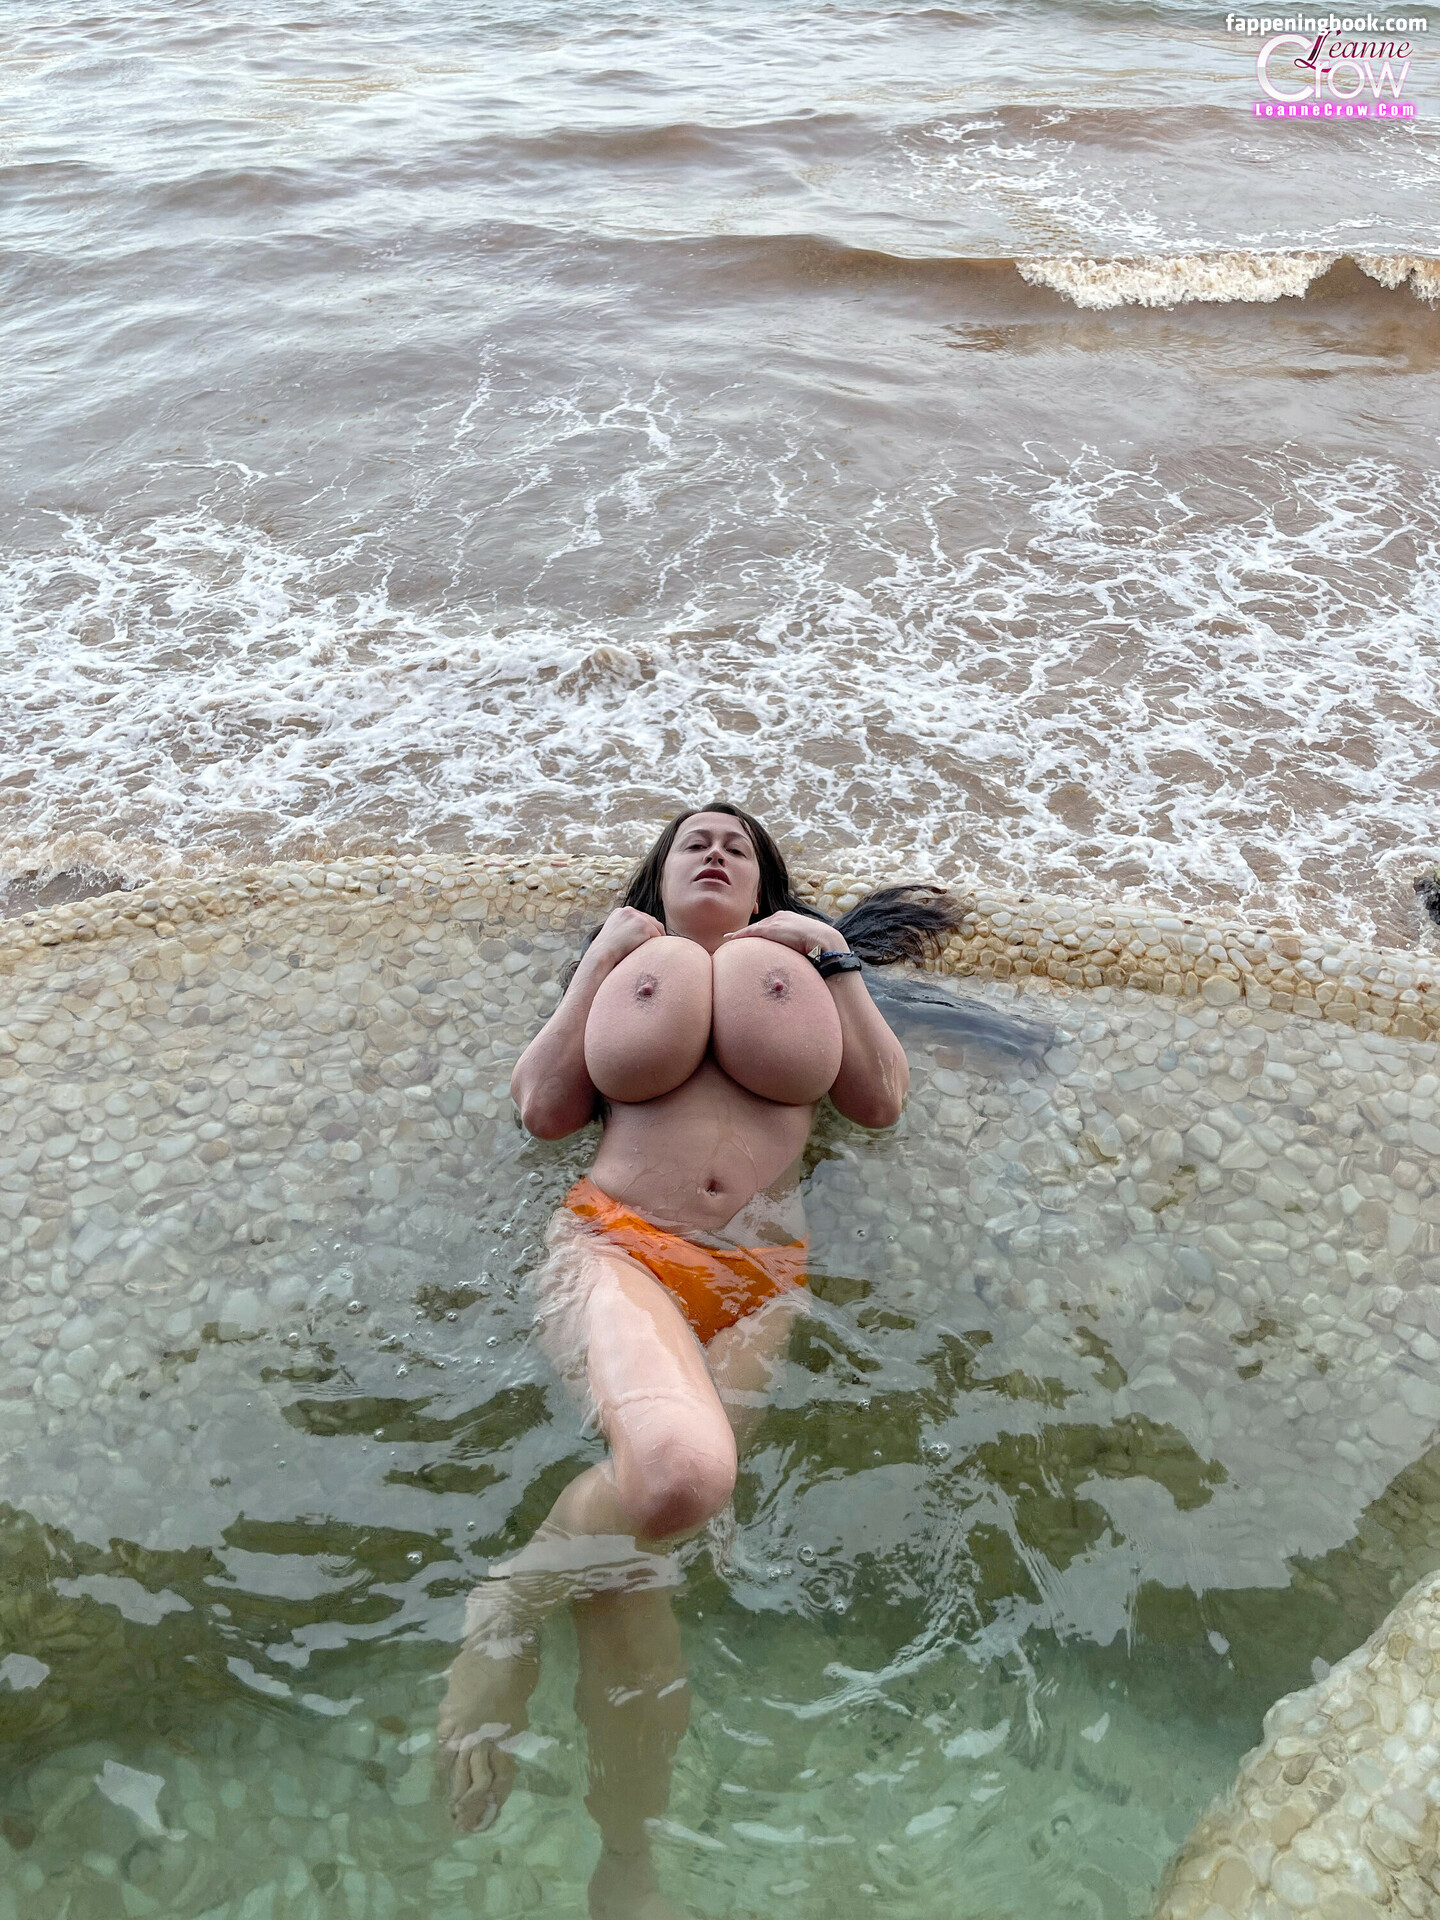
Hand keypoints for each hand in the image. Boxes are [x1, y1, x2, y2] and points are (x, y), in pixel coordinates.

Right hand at [589, 905, 665, 968]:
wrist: (601, 955)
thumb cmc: (607, 951)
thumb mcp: (613, 934)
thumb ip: (625, 930)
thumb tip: (637, 935)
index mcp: (620, 912)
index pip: (640, 918)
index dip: (645, 930)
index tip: (647, 940)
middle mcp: (629, 911)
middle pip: (651, 921)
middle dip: (652, 933)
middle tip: (654, 946)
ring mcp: (637, 917)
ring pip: (656, 927)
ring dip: (655, 939)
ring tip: (653, 950)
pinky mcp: (644, 926)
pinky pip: (658, 935)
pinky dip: (657, 944)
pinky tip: (652, 951)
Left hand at [721, 910, 847, 955]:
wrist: (825, 942)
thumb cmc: (822, 947)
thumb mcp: (809, 944)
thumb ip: (800, 947)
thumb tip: (801, 960)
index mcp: (790, 918)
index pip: (770, 925)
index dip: (760, 932)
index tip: (751, 937)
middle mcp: (781, 916)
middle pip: (759, 926)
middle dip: (748, 933)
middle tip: (735, 940)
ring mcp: (775, 921)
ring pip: (753, 929)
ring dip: (741, 936)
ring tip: (728, 941)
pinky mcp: (770, 929)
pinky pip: (750, 932)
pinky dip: (739, 936)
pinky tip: (730, 940)